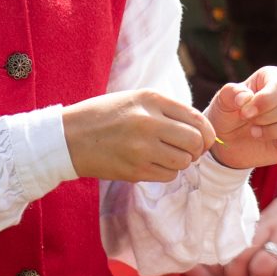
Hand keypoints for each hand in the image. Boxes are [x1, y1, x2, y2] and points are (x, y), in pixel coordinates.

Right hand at [63, 88, 215, 183]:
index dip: (208, 133)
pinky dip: (167, 172)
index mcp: (151, 100)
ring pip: (184, 162)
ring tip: (166, 156)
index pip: (197, 119)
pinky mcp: (134, 170)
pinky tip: (153, 164)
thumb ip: (167, 110)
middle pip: (195, 142)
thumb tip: (200, 128)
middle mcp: (149, 122)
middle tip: (188, 150)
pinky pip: (168, 176)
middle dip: (197, 149)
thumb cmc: (104, 116)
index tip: (205, 139)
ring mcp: (141, 148)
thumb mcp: (135, 99)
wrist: (69, 137)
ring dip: (181, 162)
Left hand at [204, 67, 276, 168]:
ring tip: (256, 133)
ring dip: (276, 132)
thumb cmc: (227, 115)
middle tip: (249, 124)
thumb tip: (246, 97)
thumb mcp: (221, 103)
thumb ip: (230, 94)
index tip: (244, 113)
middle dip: (267, 118)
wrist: (227, 142)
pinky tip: (272, 144)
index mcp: (273, 78)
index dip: (264, 101)